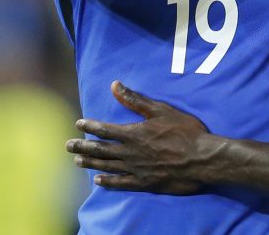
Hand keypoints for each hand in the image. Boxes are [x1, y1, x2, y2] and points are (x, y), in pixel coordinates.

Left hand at [66, 80, 208, 193]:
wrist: (201, 159)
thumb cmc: (185, 131)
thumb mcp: (161, 110)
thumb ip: (136, 100)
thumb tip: (115, 85)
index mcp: (134, 134)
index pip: (105, 129)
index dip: (90, 126)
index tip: (78, 124)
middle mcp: (130, 153)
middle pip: (101, 149)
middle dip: (83, 146)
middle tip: (67, 145)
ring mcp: (135, 169)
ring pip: (107, 166)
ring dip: (91, 163)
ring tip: (77, 160)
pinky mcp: (144, 183)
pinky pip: (121, 183)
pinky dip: (108, 182)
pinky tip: (98, 181)